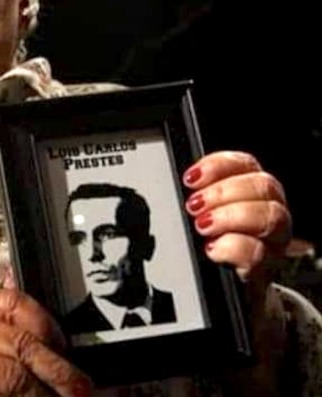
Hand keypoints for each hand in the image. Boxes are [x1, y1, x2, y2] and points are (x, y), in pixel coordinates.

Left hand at [182, 150, 290, 285]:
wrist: (229, 292)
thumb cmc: (214, 247)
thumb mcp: (205, 216)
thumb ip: (200, 196)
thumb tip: (183, 183)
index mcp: (253, 193)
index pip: (246, 164)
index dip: (219, 166)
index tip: (190, 178)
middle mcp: (270, 213)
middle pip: (264, 185)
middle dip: (223, 191)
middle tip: (194, 205)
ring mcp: (272, 242)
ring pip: (270, 216)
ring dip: (230, 216)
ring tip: (202, 225)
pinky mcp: (265, 270)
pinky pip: (258, 254)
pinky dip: (231, 247)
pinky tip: (212, 249)